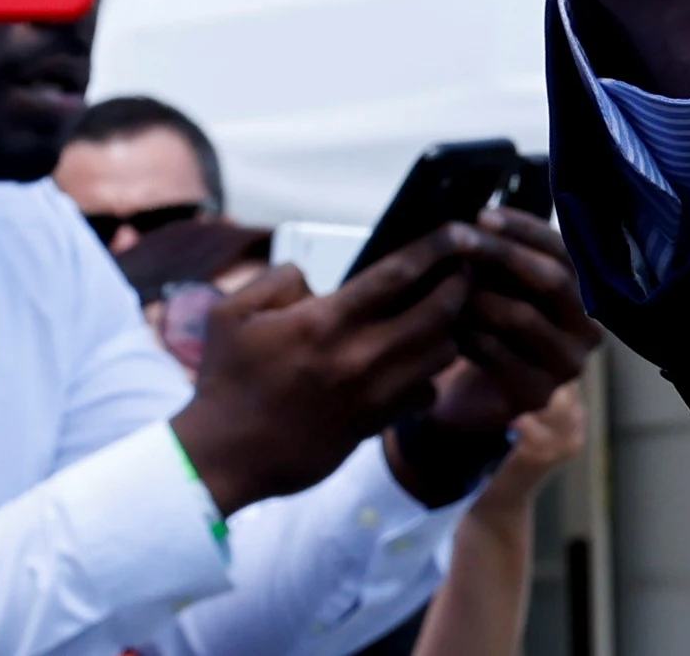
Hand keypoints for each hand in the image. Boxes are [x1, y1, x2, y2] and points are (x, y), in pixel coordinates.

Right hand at [169, 232, 479, 511]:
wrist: (225, 456)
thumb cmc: (225, 381)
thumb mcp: (230, 314)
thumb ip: (276, 281)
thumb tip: (311, 279)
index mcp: (324, 321)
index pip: (397, 274)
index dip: (436, 248)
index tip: (457, 233)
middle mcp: (358, 356)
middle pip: (438, 313)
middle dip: (460, 285)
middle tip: (464, 270)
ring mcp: (372, 395)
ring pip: (441, 356)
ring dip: (449, 330)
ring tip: (445, 315)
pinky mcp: (374, 426)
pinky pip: (424, 394)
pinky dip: (429, 377)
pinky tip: (415, 366)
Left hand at [386, 209, 594, 502]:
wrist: (469, 394)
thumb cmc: (488, 325)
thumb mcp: (499, 283)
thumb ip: (502, 256)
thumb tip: (482, 220)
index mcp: (586, 293)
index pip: (565, 250)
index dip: (526, 229)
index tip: (483, 215)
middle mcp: (588, 329)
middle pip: (553, 280)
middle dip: (503, 254)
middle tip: (461, 240)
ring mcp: (567, 365)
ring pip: (522, 316)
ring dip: (478, 295)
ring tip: (446, 285)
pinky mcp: (537, 394)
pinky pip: (498, 354)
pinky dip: (467, 333)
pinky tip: (445, 325)